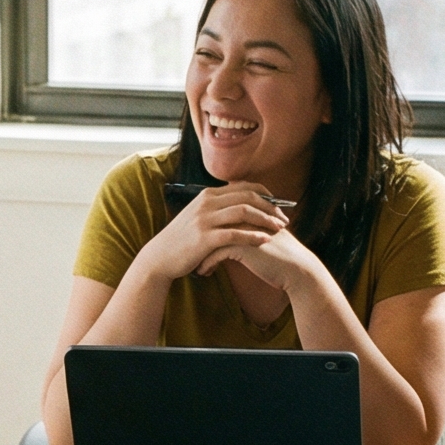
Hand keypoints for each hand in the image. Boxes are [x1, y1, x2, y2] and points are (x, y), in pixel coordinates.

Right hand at [136, 185, 290, 284]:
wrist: (159, 257)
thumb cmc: (182, 240)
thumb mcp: (198, 216)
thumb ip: (217, 208)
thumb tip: (239, 206)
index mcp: (208, 195)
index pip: (244, 186)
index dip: (265, 194)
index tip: (279, 205)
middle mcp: (207, 203)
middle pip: (247, 196)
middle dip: (270, 207)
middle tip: (284, 218)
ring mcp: (204, 219)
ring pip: (243, 212)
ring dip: (265, 220)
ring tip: (280, 229)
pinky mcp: (204, 238)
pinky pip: (234, 234)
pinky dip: (253, 236)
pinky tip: (265, 241)